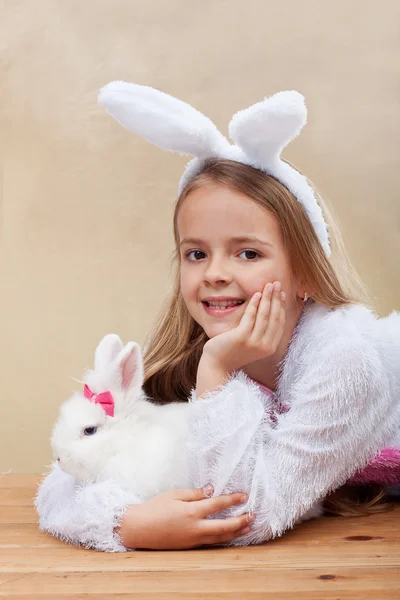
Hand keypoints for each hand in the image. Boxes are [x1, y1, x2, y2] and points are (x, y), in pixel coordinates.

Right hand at [116, 486, 253, 549]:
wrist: (137, 528)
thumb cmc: (154, 508)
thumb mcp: (174, 494)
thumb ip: (195, 493)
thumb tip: (211, 489)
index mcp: (191, 511)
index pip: (218, 504)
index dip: (233, 500)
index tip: (244, 496)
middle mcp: (195, 527)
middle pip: (224, 526)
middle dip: (240, 520)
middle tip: (252, 515)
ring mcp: (192, 539)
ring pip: (219, 537)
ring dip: (235, 532)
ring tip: (247, 527)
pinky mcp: (189, 547)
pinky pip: (210, 543)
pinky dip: (222, 539)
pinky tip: (228, 536)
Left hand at [201, 281, 285, 373]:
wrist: (217, 364)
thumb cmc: (233, 351)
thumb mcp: (252, 343)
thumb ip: (262, 331)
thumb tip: (269, 310)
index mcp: (269, 347)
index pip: (279, 323)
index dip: (281, 306)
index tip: (281, 293)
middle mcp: (264, 346)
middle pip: (274, 317)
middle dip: (276, 298)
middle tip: (277, 284)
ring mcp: (253, 342)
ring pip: (264, 315)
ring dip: (267, 298)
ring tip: (269, 285)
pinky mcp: (241, 337)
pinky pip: (250, 317)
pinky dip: (254, 304)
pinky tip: (256, 294)